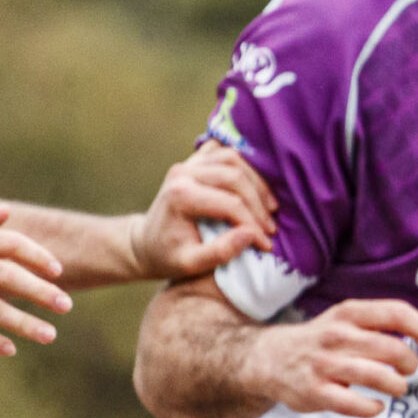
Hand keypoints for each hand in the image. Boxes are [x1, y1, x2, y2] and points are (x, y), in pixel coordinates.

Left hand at [131, 144, 277, 279]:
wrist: (147, 243)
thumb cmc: (168, 256)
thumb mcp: (190, 264)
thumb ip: (220, 252)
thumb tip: (251, 234)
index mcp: (180, 195)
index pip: (230, 204)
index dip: (254, 225)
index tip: (266, 244)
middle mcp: (183, 172)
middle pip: (235, 177)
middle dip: (258, 204)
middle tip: (270, 228)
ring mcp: (188, 162)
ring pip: (234, 159)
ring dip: (256, 183)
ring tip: (269, 208)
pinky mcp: (194, 160)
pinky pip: (226, 153)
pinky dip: (245, 167)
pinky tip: (254, 187)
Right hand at [238, 299, 417, 417]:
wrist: (268, 358)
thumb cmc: (322, 339)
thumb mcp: (345, 318)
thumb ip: (380, 322)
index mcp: (349, 313)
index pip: (396, 313)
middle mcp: (337, 336)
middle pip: (392, 349)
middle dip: (409, 363)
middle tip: (408, 369)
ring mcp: (325, 365)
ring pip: (377, 377)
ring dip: (396, 386)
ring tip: (396, 388)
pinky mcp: (315, 392)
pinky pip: (355, 404)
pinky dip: (373, 408)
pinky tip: (376, 405)